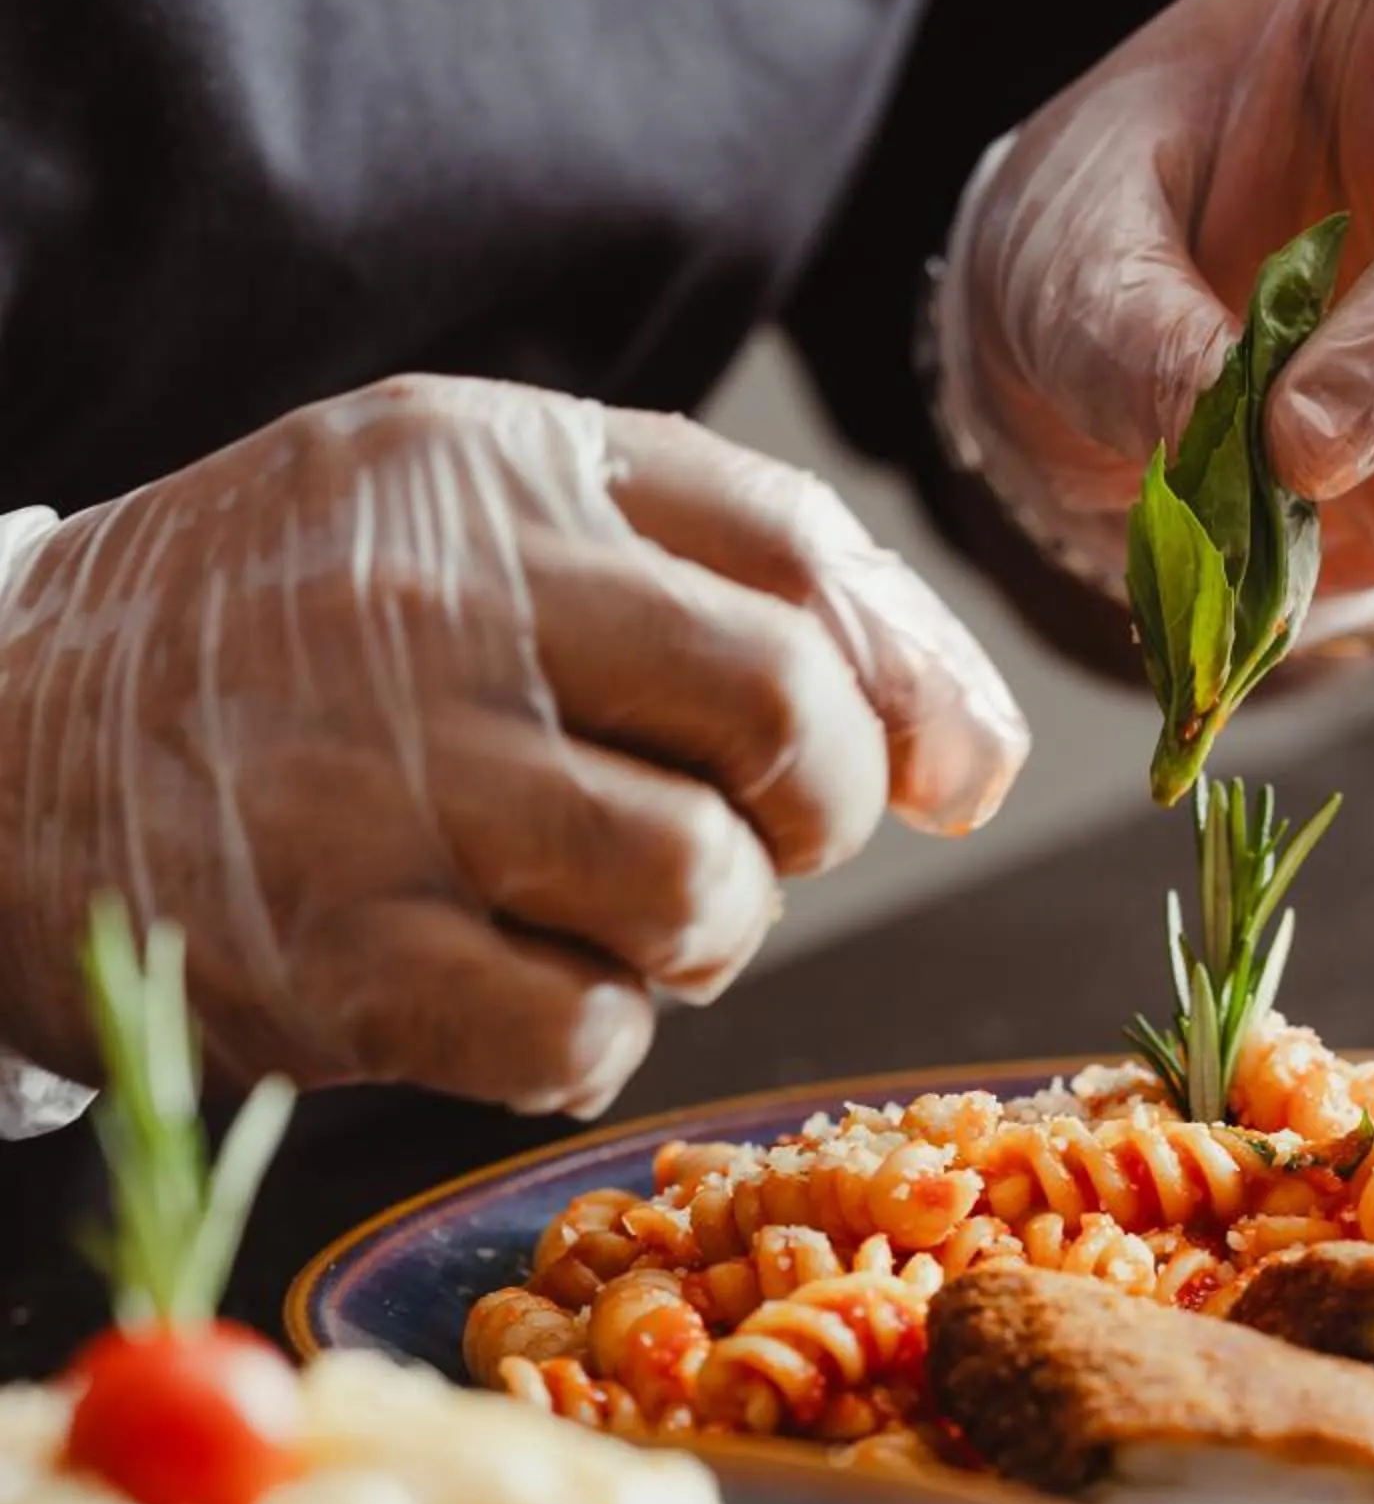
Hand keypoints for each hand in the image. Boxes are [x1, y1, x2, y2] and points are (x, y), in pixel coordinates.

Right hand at [0, 379, 1024, 1109]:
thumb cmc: (272, 635)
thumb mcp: (457, 508)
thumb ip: (717, 570)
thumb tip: (971, 760)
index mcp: (493, 468)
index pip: (789, 549)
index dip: (899, 681)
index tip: (919, 775)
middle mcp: (449, 607)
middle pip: (782, 718)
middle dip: (813, 812)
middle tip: (746, 837)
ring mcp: (390, 789)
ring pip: (700, 895)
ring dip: (694, 936)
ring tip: (593, 909)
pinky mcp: (341, 963)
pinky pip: (583, 1034)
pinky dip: (585, 1035)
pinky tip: (504, 987)